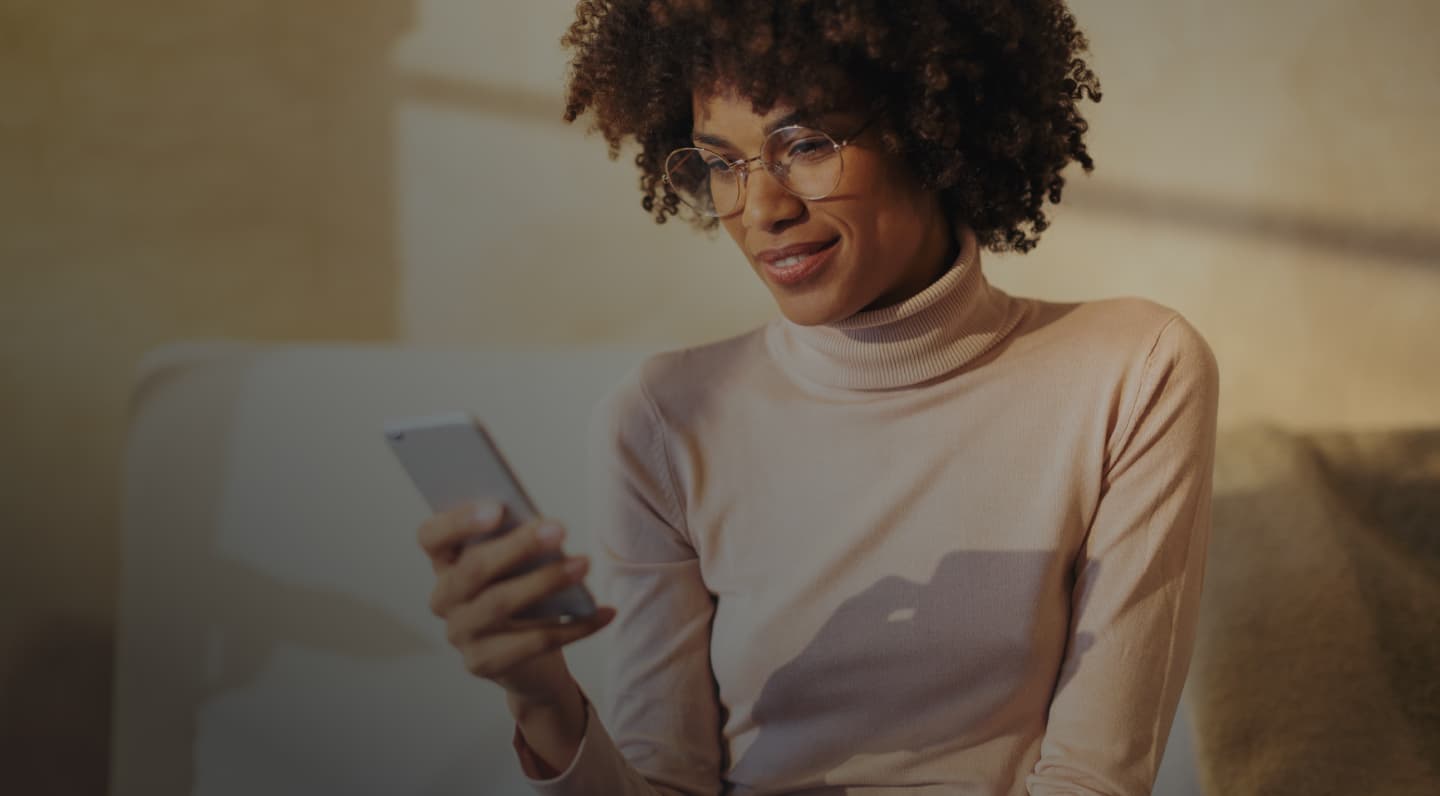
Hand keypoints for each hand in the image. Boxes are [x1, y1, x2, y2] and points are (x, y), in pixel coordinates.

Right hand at [418, 500, 615, 703]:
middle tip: (560, 529)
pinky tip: (605, 612)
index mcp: (445, 563)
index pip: (432, 537)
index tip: (497, 508)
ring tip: (584, 564)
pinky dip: (576, 626)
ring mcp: (461, 634)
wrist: (527, 663)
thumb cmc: (522, 595)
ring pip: (500, 603)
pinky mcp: (484, 663)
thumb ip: (517, 544)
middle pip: (473, 569)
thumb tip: (546, 528)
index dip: (458, 521)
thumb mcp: (516, 566)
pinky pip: (534, 642)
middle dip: (519, 546)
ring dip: (546, 580)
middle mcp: (444, 599)